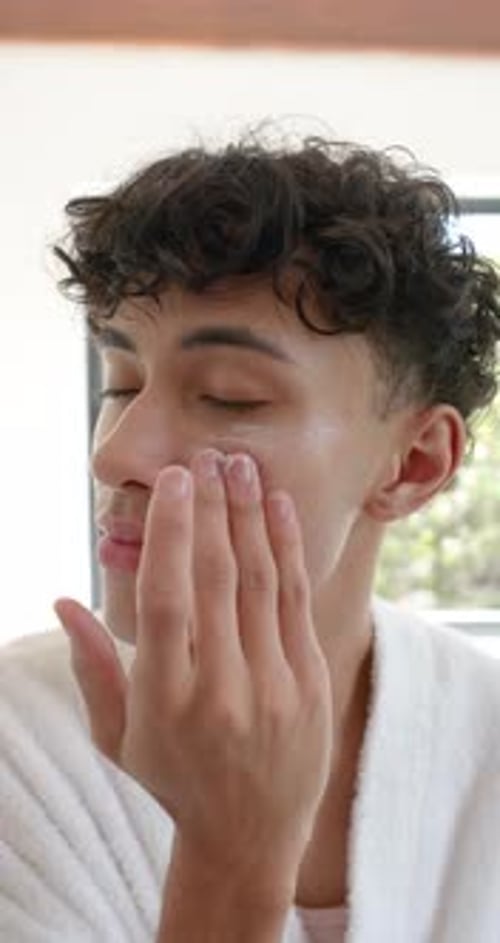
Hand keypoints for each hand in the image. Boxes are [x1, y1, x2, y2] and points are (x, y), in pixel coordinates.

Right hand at [54, 450, 332, 896]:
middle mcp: (221, 688)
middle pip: (215, 578)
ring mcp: (272, 685)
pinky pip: (297, 601)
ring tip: (240, 465)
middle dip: (211, 508)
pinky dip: (287, 548)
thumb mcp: (118, 734)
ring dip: (249, 516)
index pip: (165, 599)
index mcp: (164, 698)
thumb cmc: (173, 778)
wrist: (250, 836)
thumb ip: (91, 666)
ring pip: (260, 580)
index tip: (174, 481)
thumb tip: (61, 600)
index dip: (170, 532)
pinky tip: (277, 507)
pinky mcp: (309, 681)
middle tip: (206, 456)